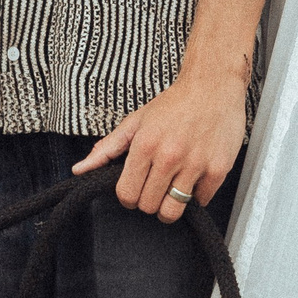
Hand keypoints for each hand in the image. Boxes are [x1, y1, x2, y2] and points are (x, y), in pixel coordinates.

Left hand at [69, 68, 245, 222]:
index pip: (126, 194)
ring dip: (170, 205)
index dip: (128, 196)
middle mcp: (169, 156)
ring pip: (173, 211)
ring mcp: (195, 164)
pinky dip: (197, 195)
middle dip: (148, 201)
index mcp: (145, 144)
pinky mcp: (218, 170)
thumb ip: (106, 149)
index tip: (135, 189)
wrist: (213, 86)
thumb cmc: (174, 103)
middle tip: (154, 186)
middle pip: (149, 206)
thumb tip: (79, 170)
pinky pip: (201, 201)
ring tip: (172, 188)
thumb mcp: (136, 122)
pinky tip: (194, 177)